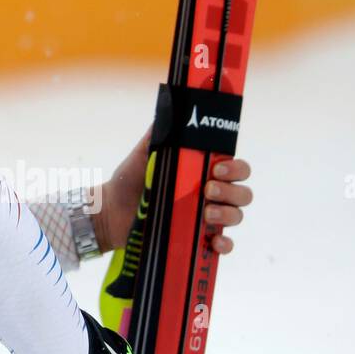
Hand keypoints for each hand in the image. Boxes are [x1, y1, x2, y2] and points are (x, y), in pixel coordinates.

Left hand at [93, 125, 252, 254]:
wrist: (111, 210)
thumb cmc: (130, 179)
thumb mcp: (144, 154)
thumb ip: (158, 134)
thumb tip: (171, 108)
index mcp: (202, 172)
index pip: (236, 168)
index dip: (236, 168)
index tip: (216, 169)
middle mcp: (211, 194)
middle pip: (243, 193)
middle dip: (232, 191)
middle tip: (208, 189)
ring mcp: (206, 218)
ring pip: (237, 216)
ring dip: (228, 214)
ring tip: (205, 213)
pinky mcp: (198, 239)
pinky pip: (224, 245)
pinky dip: (225, 244)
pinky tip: (213, 241)